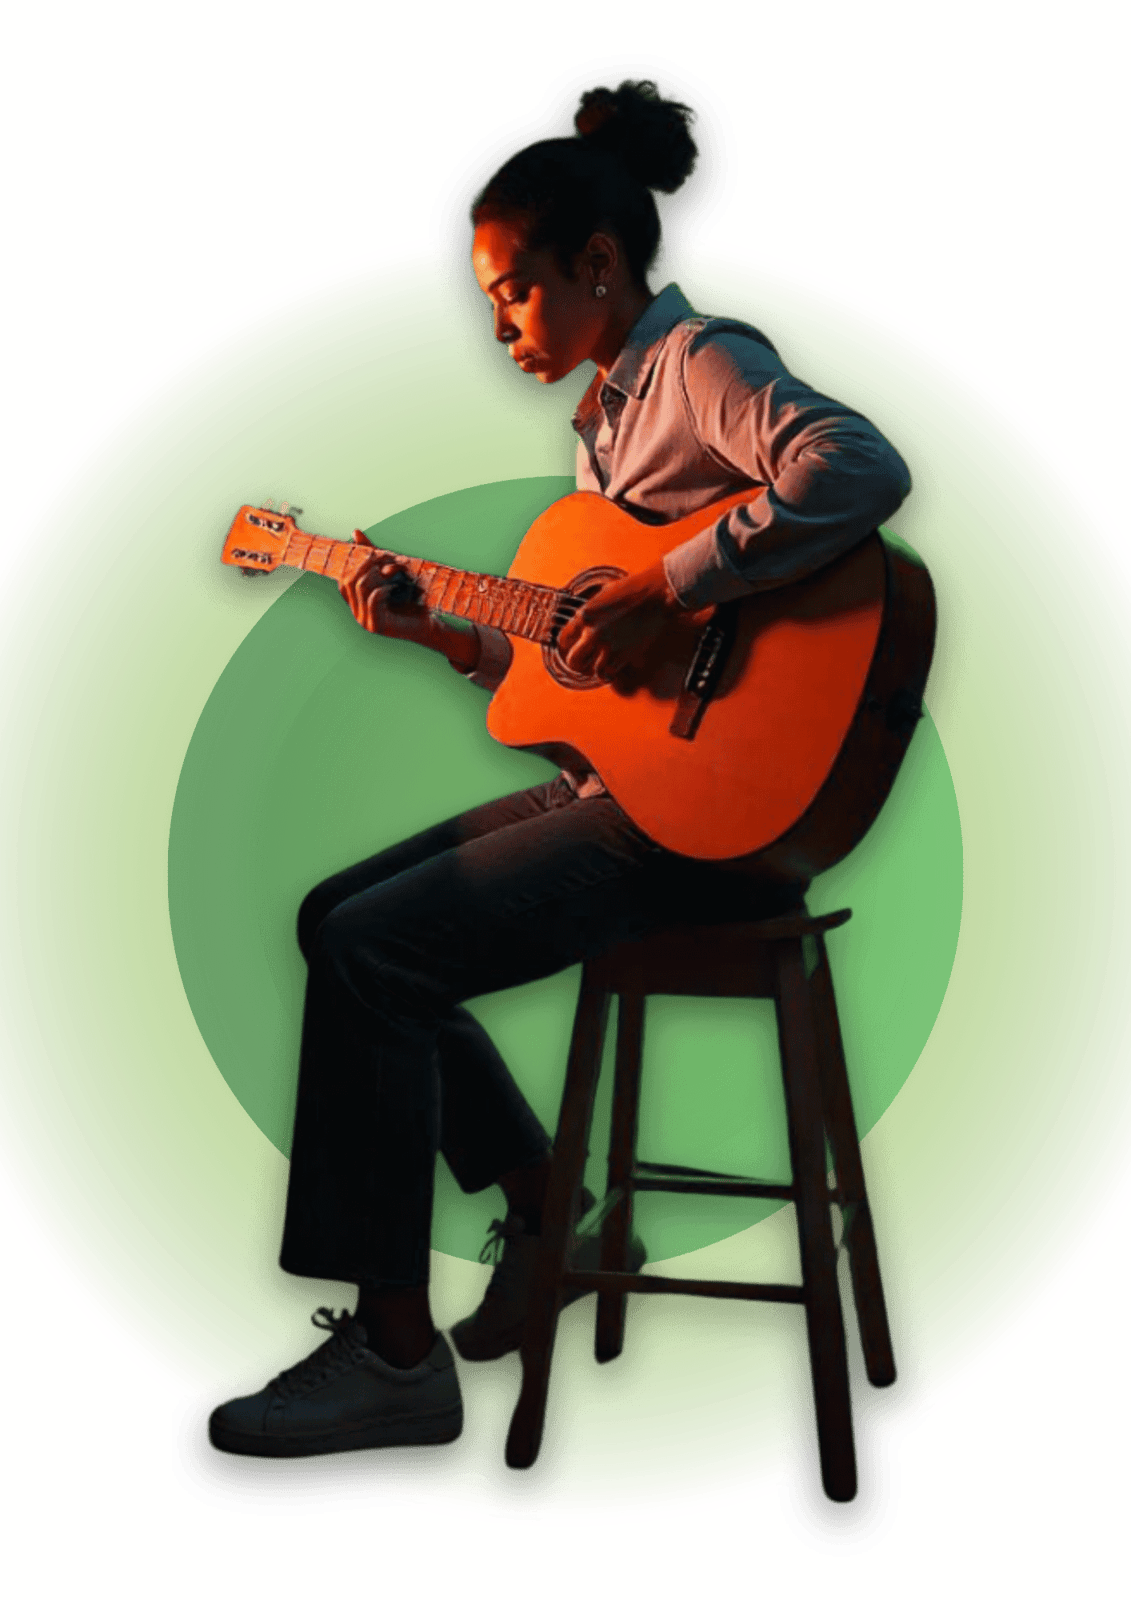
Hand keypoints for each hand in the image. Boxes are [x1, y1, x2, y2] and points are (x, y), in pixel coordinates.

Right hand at [338, 530, 434, 647]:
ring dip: (377, 573)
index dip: (354, 563)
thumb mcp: (391, 575)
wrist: (428, 626)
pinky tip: (396, 585)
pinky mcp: (377, 626)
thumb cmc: (411, 600)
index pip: (343, 581)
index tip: (373, 552)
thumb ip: (373, 557)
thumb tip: (355, 531)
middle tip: (385, 556)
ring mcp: (365, 621)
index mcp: (357, 604)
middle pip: (349, 581)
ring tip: (393, 569)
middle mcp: (358, 614)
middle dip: (367, 564)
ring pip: (360, 587)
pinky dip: (384, 587)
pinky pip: (373, 598)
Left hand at [556, 560, 685, 681]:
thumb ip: (594, 607)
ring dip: (592, 671)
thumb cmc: (634, 588)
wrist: (656, 594)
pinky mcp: (623, 654)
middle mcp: (593, 632)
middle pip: (573, 659)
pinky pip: (608, 674)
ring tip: (595, 669)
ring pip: (590, 671)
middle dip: (576, 662)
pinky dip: (607, 676)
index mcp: (585, 615)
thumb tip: (591, 614)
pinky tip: (609, 672)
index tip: (571, 646)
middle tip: (580, 662)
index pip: (564, 638)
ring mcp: (608, 645)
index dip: (566, 644)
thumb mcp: (605, 593)